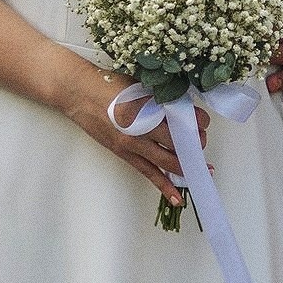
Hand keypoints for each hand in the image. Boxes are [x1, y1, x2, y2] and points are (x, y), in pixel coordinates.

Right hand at [63, 65, 206, 207]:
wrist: (79, 93)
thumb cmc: (108, 84)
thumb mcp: (139, 85)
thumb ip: (160, 98)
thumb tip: (182, 107)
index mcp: (148, 109)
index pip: (183, 121)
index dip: (199, 122)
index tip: (203, 122)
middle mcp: (142, 130)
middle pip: (179, 144)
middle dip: (195, 146)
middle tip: (201, 142)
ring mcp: (132, 145)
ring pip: (167, 162)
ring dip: (186, 167)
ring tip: (201, 171)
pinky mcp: (124, 155)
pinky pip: (149, 174)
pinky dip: (164, 186)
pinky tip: (176, 197)